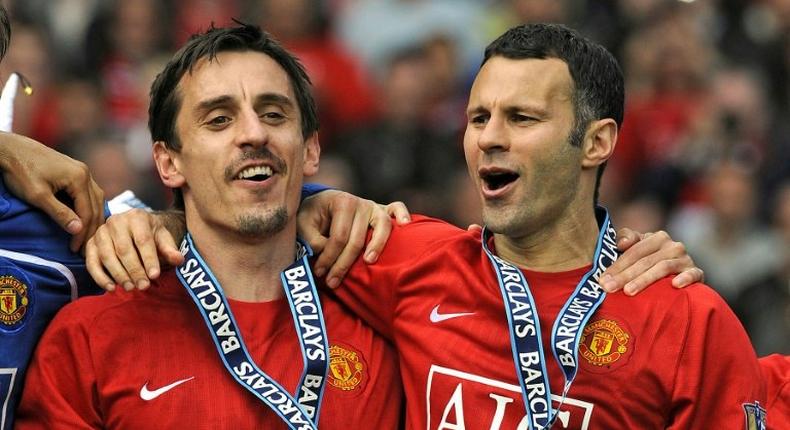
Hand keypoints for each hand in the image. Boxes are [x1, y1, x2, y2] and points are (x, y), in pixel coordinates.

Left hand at [0, 132, 103, 251]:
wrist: (10, 149)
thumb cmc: (21, 171)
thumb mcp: (38, 196)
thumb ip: (59, 213)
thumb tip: (78, 230)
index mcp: (79, 178)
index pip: (87, 212)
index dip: (83, 233)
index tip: (75, 250)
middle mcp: (86, 173)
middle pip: (96, 207)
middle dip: (91, 229)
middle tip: (84, 248)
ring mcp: (82, 170)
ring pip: (96, 200)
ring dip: (93, 219)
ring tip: (86, 236)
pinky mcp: (76, 171)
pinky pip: (90, 193)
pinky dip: (90, 208)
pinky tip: (85, 218)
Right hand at [85, 209, 183, 290]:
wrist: (134, 227)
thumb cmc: (151, 234)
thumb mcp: (163, 238)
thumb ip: (170, 250)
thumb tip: (179, 260)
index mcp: (137, 217)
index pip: (143, 240)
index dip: (149, 259)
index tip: (155, 276)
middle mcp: (116, 221)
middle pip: (124, 249)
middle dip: (135, 270)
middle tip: (143, 286)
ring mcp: (101, 232)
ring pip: (107, 256)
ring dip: (119, 275)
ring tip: (131, 288)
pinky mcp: (90, 244)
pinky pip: (91, 262)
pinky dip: (100, 277)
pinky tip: (111, 288)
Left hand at [297, 190, 410, 287]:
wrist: (323, 202)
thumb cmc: (313, 215)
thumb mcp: (303, 223)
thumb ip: (311, 238)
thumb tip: (324, 252)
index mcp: (341, 202)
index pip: (338, 236)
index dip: (328, 257)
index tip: (320, 272)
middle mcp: (360, 202)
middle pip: (357, 238)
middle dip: (343, 263)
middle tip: (332, 281)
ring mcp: (373, 206)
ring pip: (382, 226)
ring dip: (377, 245)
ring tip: (369, 262)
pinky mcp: (382, 210)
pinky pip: (397, 208)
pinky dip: (403, 214)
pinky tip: (404, 225)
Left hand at [601, 228, 704, 295]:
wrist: (682, 274)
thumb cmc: (651, 262)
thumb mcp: (637, 249)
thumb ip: (626, 239)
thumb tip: (622, 244)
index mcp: (656, 237)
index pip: (633, 252)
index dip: (617, 265)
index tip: (602, 280)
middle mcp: (672, 245)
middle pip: (644, 261)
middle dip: (624, 275)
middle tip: (609, 288)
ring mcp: (686, 259)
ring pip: (662, 267)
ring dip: (644, 280)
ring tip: (629, 291)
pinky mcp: (697, 272)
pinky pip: (694, 274)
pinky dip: (685, 278)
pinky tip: (675, 285)